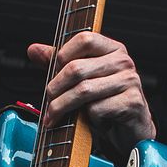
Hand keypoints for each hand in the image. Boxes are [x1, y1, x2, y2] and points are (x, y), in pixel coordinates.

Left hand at [28, 32, 156, 155]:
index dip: (62, 55)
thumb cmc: (106, 101)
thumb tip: (33, 49)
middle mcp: (124, 61)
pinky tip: (90, 121)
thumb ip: (60, 63)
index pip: (84, 38)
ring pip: (84, 90)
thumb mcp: (83, 79)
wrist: (131, 128)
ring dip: (63, 107)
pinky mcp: (132, 103)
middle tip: (48, 103)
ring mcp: (130, 81)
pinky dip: (88, 118)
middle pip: (77, 68)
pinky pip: (98, 109)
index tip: (52, 73)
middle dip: (55, 88)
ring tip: (56, 116)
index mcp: (112, 48)